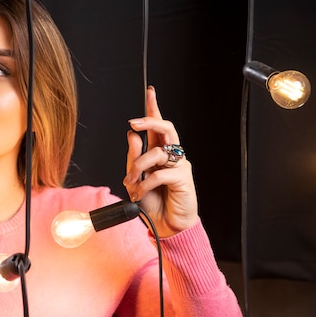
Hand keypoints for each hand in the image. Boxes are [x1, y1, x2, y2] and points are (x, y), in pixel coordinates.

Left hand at [122, 85, 197, 236]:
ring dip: (139, 167)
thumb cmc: (151, 202)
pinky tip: (141, 192)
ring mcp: (179, 165)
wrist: (164, 226)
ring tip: (131, 182)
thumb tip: (132, 135)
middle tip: (133, 124)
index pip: (157, 126)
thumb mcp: (135, 179)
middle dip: (149, 122)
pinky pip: (160, 173)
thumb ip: (133, 158)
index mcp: (158, 152)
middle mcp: (171, 155)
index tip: (150, 91)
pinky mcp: (183, 178)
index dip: (153, 108)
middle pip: (165, 128)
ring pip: (157, 152)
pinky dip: (146, 183)